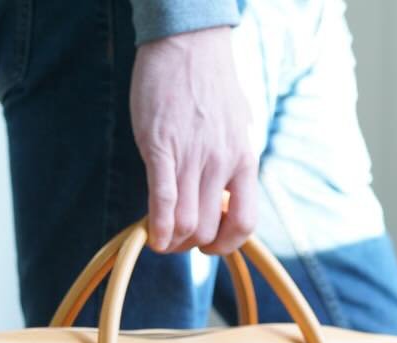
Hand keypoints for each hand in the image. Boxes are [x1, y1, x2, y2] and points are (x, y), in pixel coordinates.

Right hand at [130, 27, 257, 254]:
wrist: (188, 44)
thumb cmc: (210, 84)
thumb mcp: (236, 128)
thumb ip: (230, 163)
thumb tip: (222, 194)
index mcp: (244, 159)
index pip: (244, 223)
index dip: (226, 244)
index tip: (210, 243)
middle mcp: (222, 162)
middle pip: (208, 230)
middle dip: (190, 245)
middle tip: (176, 239)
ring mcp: (192, 156)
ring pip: (186, 223)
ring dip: (171, 240)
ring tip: (162, 236)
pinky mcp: (161, 148)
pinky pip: (163, 201)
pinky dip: (157, 227)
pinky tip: (151, 236)